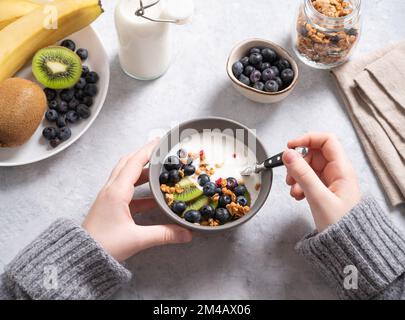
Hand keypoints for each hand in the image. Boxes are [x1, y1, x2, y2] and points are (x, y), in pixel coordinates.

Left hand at [82, 139, 191, 261]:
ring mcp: (108, 197)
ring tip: (158, 169)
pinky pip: (125, 189)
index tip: (160, 141)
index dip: (148, 150)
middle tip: (160, 150)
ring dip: (141, 169)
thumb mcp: (137, 239)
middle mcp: (111, 190)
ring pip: (125, 174)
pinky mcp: (109, 205)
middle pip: (127, 163)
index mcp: (117, 192)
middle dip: (143, 154)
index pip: (134, 163)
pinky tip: (152, 196)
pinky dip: (138, 186)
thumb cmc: (105, 245)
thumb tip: (186, 233)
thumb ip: (164, 234)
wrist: (80, 257)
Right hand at [282, 133, 360, 231]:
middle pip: (314, 154)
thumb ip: (302, 174)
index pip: (326, 141)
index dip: (308, 139)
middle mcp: (337, 173)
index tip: (290, 146)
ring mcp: (330, 182)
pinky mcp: (324, 191)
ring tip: (293, 190)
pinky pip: (309, 180)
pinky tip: (297, 196)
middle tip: (289, 175)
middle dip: (298, 162)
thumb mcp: (318, 197)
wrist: (347, 246)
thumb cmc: (340, 225)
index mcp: (342, 170)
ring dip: (296, 176)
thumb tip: (288, 155)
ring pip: (309, 168)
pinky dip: (299, 185)